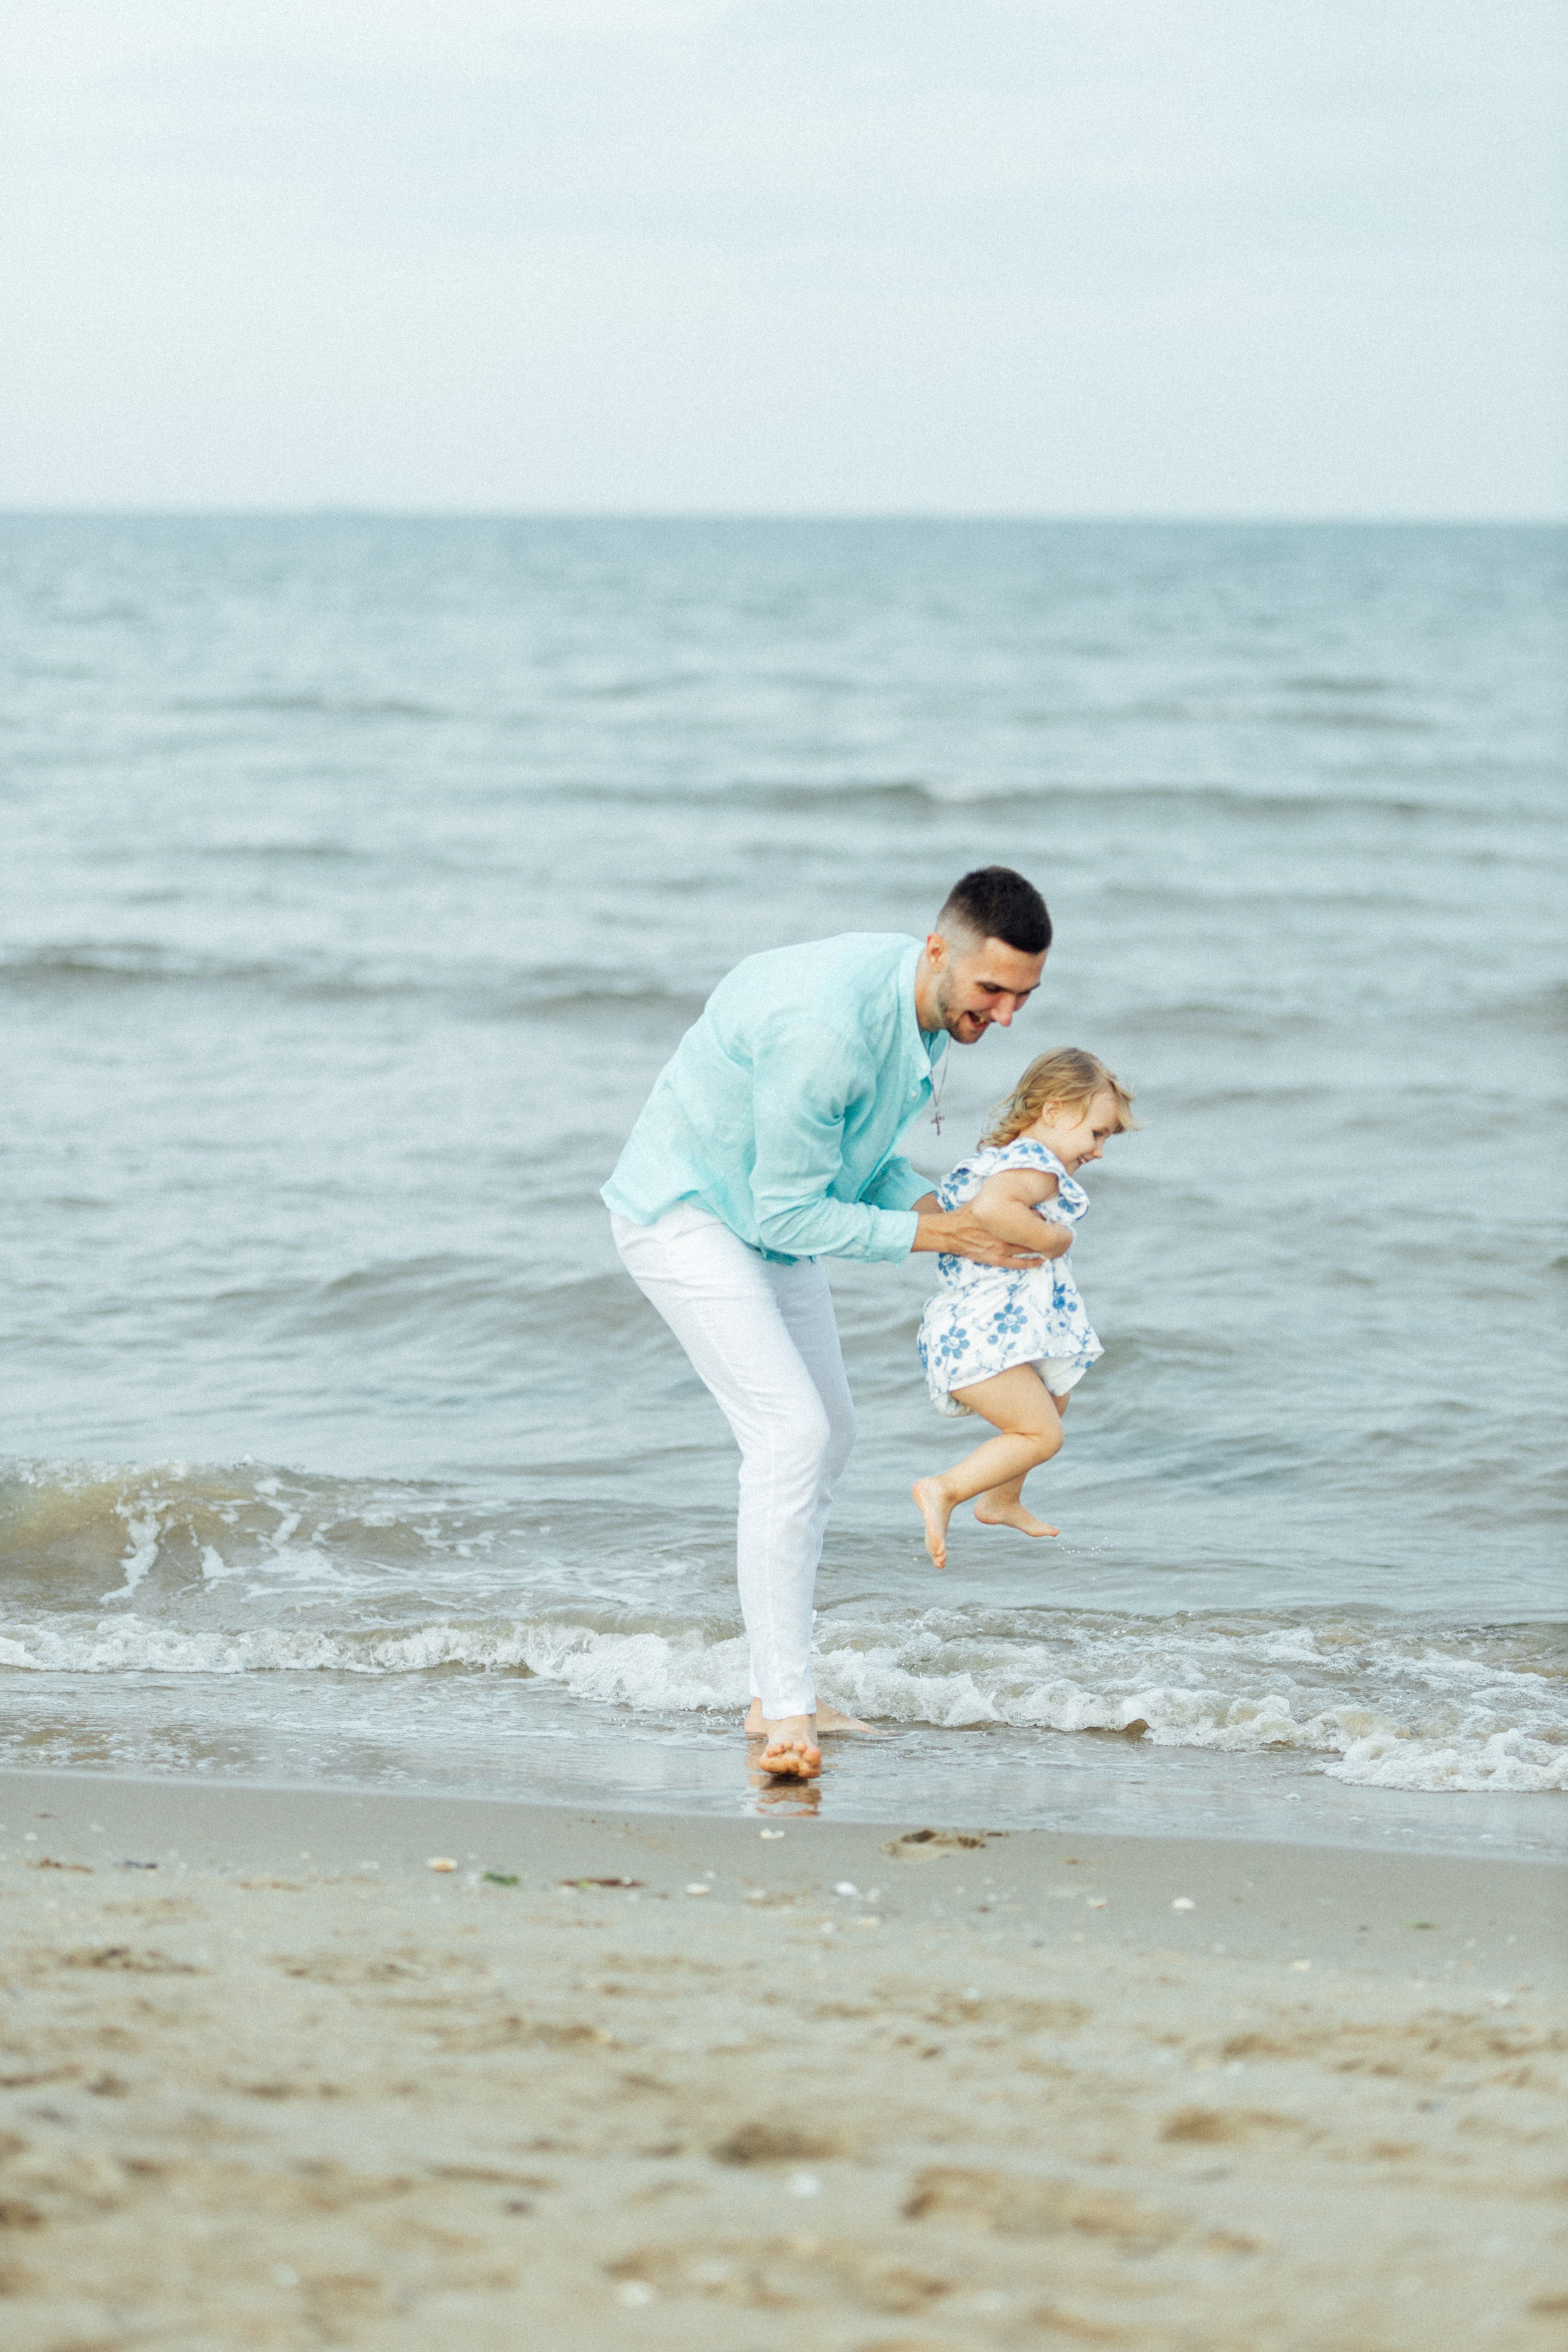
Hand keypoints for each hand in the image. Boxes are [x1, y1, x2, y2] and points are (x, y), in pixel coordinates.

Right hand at [911, 1206, 1044, 1264]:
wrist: (951, 1231)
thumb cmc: (969, 1212)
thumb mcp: (987, 1198)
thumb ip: (1004, 1198)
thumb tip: (1023, 1193)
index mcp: (1002, 1218)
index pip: (1031, 1219)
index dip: (1042, 1218)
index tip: (1049, 1217)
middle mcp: (1003, 1235)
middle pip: (1032, 1235)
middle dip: (1044, 1233)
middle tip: (1054, 1231)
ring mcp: (1000, 1249)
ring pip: (1028, 1250)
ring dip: (1040, 1247)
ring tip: (1050, 1244)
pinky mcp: (995, 1260)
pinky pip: (1018, 1264)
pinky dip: (1032, 1263)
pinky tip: (1042, 1260)